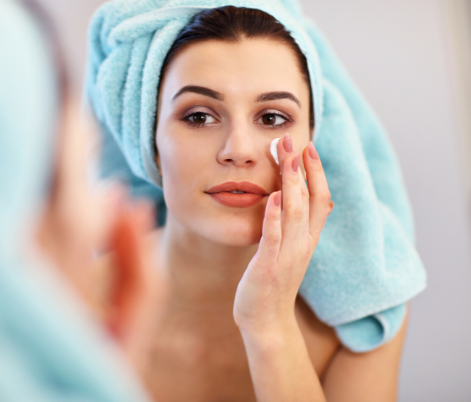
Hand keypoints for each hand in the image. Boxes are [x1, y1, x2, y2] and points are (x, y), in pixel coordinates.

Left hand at [233, 134, 332, 336]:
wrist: (265, 321)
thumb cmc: (272, 283)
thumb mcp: (290, 251)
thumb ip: (301, 226)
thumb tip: (318, 202)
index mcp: (307, 239)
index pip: (321, 199)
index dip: (317, 172)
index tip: (308, 146)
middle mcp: (303, 244)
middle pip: (310, 199)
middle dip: (302, 168)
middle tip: (292, 139)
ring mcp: (287, 255)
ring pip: (296, 214)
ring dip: (291, 183)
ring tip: (286, 157)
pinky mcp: (268, 267)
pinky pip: (274, 239)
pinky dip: (274, 218)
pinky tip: (271, 198)